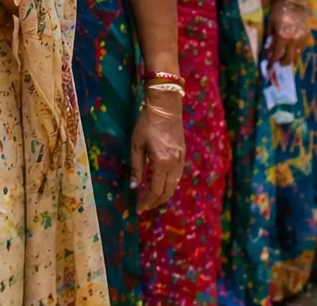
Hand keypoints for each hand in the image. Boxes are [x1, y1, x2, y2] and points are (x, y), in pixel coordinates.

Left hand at [130, 92, 184, 211]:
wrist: (166, 107)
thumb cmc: (147, 124)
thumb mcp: (137, 145)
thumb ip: (136, 167)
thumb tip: (134, 187)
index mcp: (162, 163)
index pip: (155, 190)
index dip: (146, 201)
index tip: (138, 208)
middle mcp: (174, 164)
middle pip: (167, 191)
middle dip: (156, 202)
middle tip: (145, 206)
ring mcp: (181, 160)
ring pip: (175, 185)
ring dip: (164, 194)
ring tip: (152, 198)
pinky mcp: (183, 155)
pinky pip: (177, 176)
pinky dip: (169, 184)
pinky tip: (161, 183)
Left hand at [265, 0, 308, 66]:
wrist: (294, 2)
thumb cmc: (278, 11)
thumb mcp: (270, 24)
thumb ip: (269, 38)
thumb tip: (267, 51)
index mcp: (282, 37)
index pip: (276, 54)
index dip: (272, 62)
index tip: (269, 67)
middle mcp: (292, 40)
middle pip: (289, 59)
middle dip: (282, 63)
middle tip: (278, 63)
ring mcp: (301, 38)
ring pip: (297, 55)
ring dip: (291, 59)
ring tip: (286, 59)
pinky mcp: (307, 36)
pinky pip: (302, 48)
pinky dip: (297, 52)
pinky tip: (293, 50)